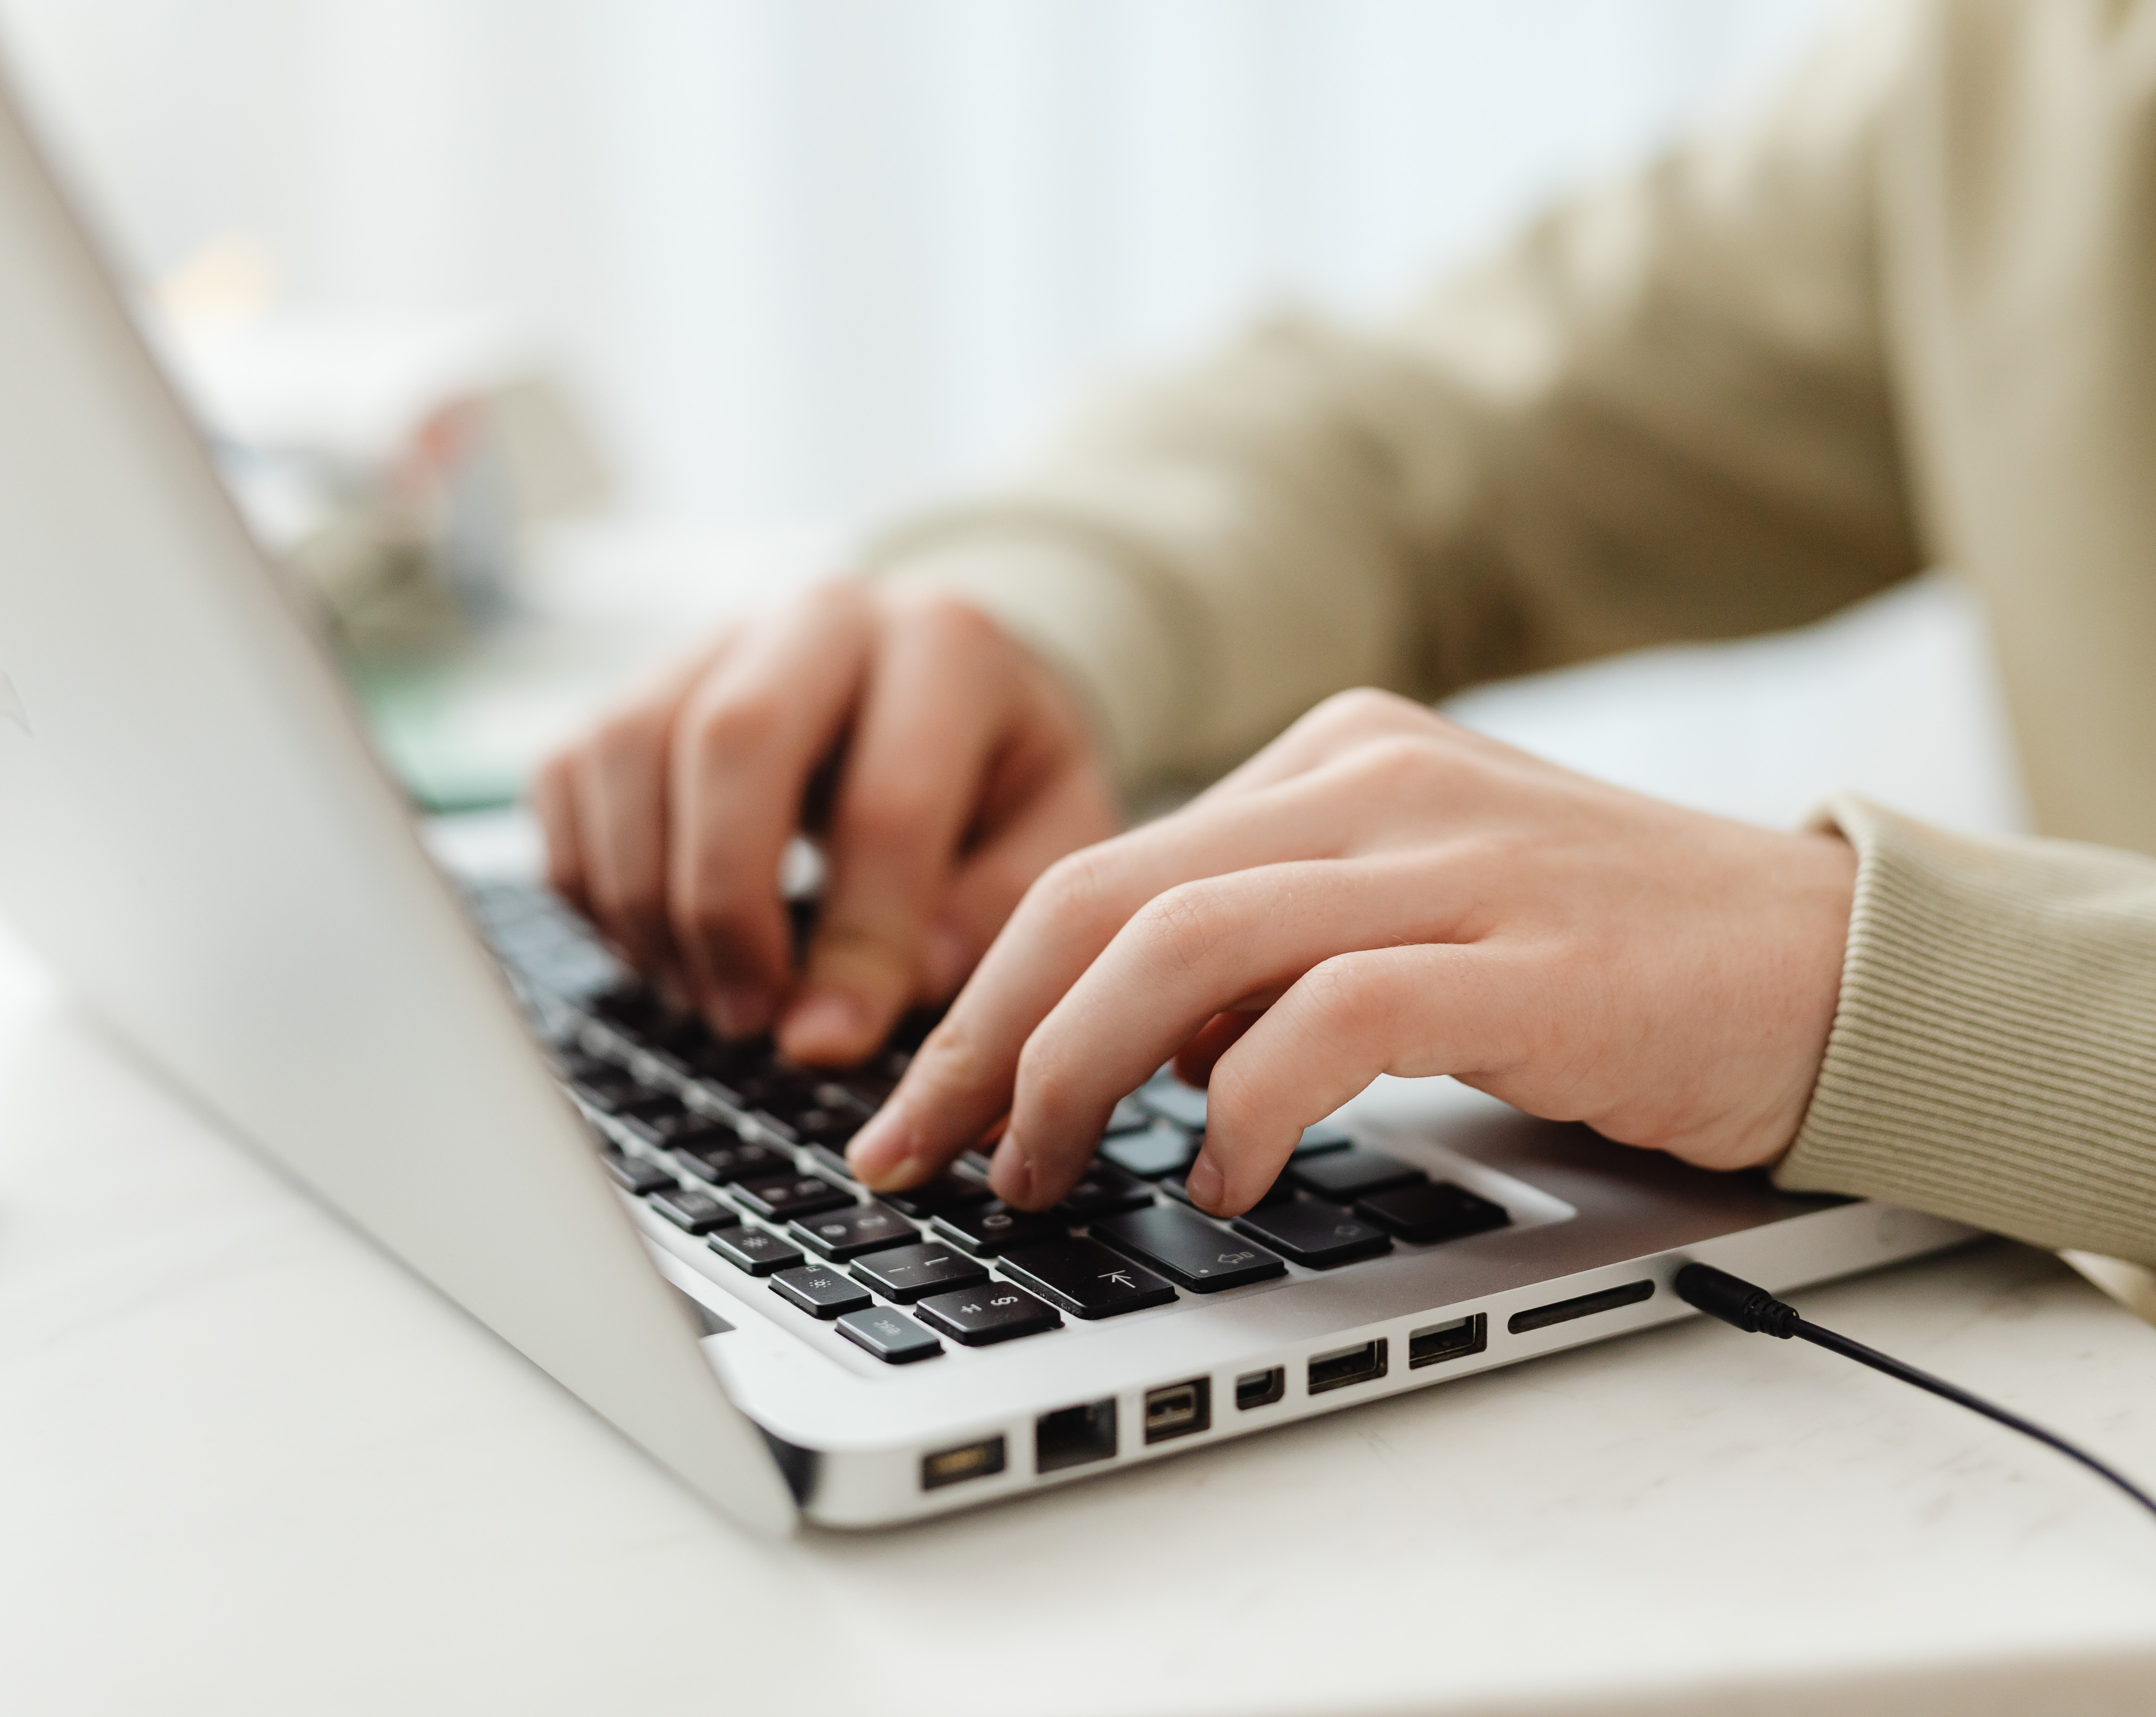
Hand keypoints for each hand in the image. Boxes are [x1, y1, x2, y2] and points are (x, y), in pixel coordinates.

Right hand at [533, 581, 1119, 1061]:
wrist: (943, 690)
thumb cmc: (1000, 782)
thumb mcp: (1050, 840)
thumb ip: (987, 916)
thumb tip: (870, 998)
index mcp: (950, 644)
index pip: (888, 803)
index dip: (856, 943)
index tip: (830, 1045)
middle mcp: (823, 615)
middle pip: (731, 741)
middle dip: (725, 905)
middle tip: (746, 1020)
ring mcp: (714, 638)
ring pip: (627, 750)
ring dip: (647, 900)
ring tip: (705, 996)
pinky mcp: (634, 682)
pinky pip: (567, 775)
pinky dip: (591, 881)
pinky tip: (659, 948)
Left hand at [846, 688, 1856, 1215]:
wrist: (1830, 961)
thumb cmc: (1603, 959)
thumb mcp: (1405, 913)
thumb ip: (1267, 951)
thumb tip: (1116, 1044)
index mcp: (1331, 758)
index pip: (1101, 870)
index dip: (983, 996)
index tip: (921, 1104)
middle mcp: (1373, 780)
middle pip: (1103, 900)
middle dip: (984, 1040)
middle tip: (924, 1152)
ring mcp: (1453, 858)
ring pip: (1184, 947)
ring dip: (1076, 1075)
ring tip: (1045, 1173)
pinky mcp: (1527, 956)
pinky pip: (1330, 1019)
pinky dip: (1242, 1106)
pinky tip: (1219, 1178)